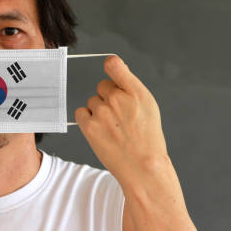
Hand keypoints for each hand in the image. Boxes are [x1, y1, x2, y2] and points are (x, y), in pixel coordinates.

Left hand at [74, 55, 168, 188]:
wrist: (142, 166)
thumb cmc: (147, 137)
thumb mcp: (149, 106)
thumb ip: (131, 86)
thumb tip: (115, 66)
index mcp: (136, 92)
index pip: (114, 65)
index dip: (111, 65)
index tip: (111, 68)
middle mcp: (118, 99)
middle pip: (102, 86)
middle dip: (108, 97)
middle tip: (120, 116)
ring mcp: (102, 112)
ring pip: (92, 101)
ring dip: (98, 111)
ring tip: (113, 127)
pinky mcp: (89, 126)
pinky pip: (80, 112)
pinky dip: (87, 120)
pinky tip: (100, 130)